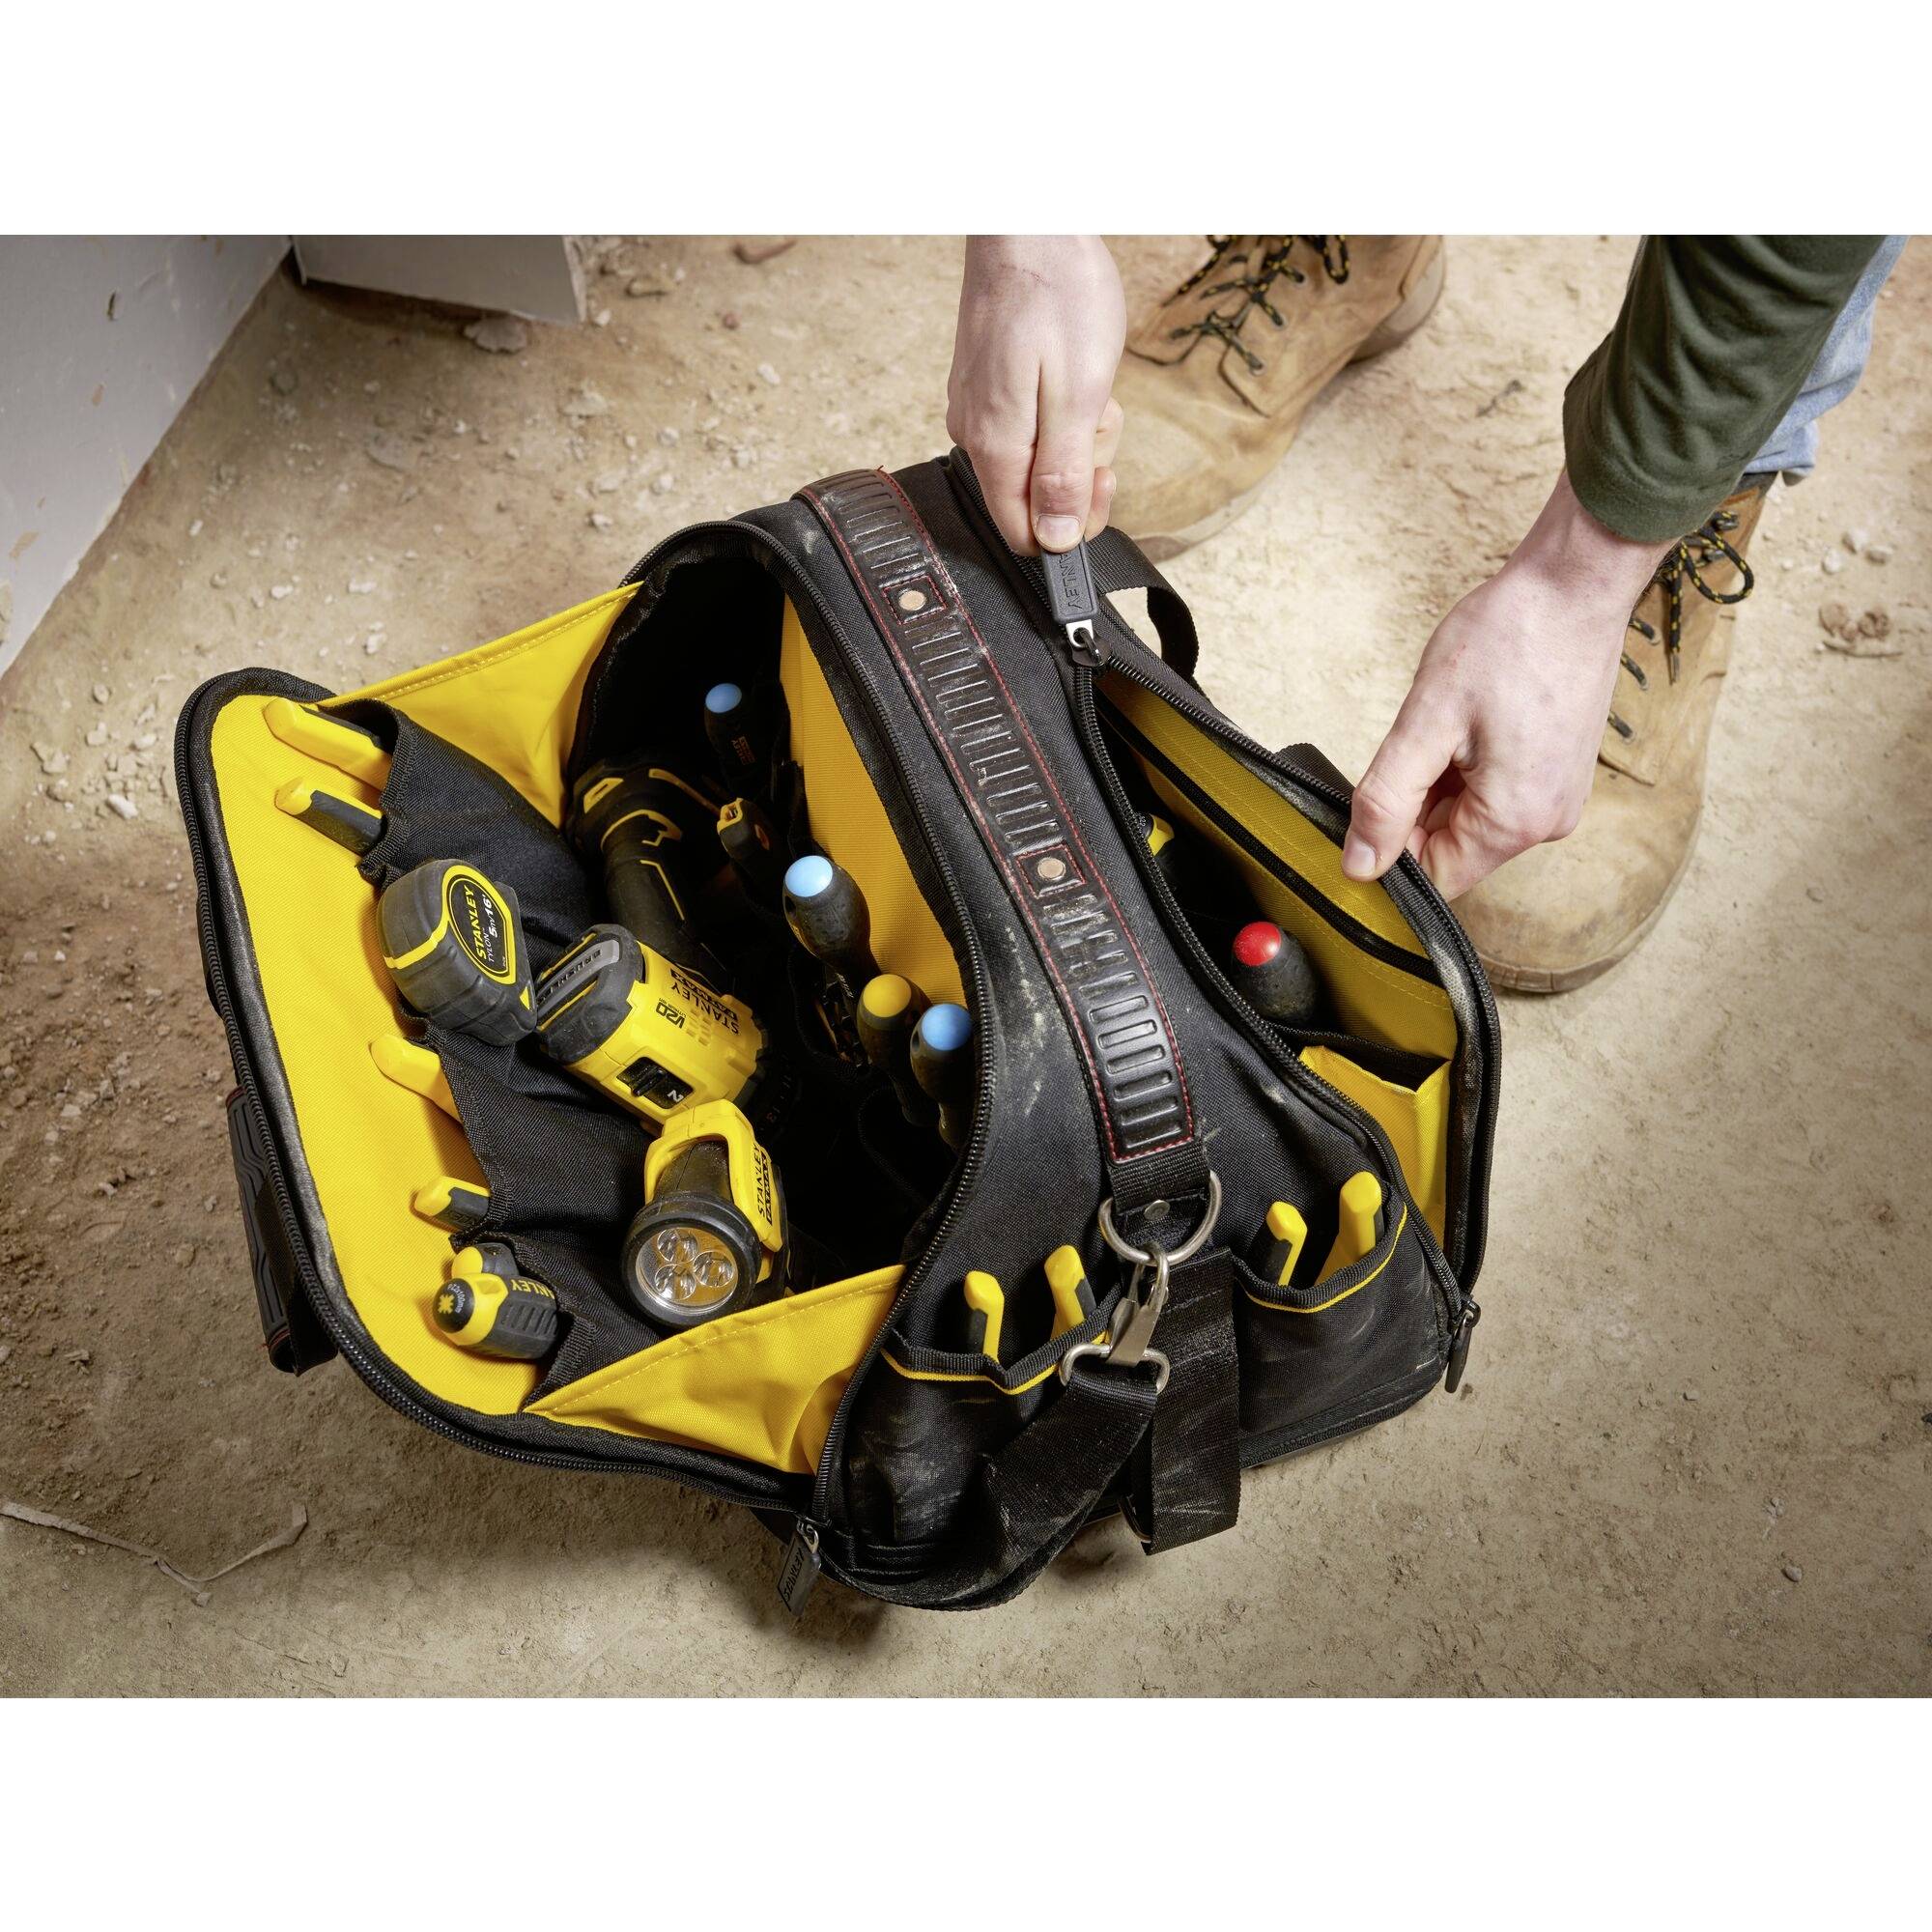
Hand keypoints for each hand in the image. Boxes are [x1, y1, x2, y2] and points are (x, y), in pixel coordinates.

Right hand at [947, 236, 1125, 554]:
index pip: (1024, 534)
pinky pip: (1030, 425)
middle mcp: (975, 434)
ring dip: (1076, 432)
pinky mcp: (986, 387)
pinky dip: (1060, 407)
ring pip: (1037, 459)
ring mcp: (977, 409)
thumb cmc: (1057, 292)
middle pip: (1035, 498)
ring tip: (1087, 381)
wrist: (1027, 222)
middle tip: (1099, 412)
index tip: (1100, 480)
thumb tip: (1053, 540)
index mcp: (996, 446)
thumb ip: (1064, 474)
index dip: (1070, 524)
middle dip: (1082, 467)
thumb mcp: (1079, 393)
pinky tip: (1069, 371)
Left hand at [1342, 472, 1671, 898]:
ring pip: (1470, 819)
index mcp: (1515, 821)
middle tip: (1415, 742)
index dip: (1390, 851)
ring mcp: (1557, 797)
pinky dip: (1466, 769)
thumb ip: (1386, 801)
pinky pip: (1496, 795)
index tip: (1372, 800)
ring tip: (1450, 721)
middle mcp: (1546, 822)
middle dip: (1415, 808)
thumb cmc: (1509, 638)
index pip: (1434, 878)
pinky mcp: (1558, 773)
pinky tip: (1466, 722)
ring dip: (1439, 784)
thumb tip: (1359, 865)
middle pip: (1452, 849)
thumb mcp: (1426, 721)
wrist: (1575, 584)